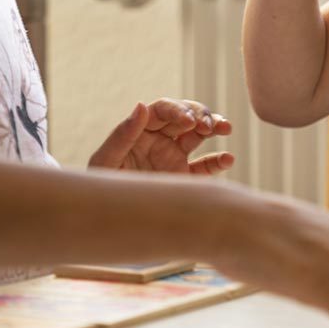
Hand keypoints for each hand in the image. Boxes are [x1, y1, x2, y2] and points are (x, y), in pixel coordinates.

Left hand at [88, 99, 234, 174]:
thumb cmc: (101, 188)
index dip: (178, 110)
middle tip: (209, 126)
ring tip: (225, 127)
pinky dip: (218, 161)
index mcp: (139, 130)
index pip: (162, 110)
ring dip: (214, 126)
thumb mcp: (106, 161)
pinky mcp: (184, 178)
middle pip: (184, 116)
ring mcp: (173, 157)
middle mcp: (158, 140)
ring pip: (198, 135)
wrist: (110, 222)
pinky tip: (227, 159)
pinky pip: (205, 166)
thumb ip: (122, 135)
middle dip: (200, 115)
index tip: (189, 121)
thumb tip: (141, 106)